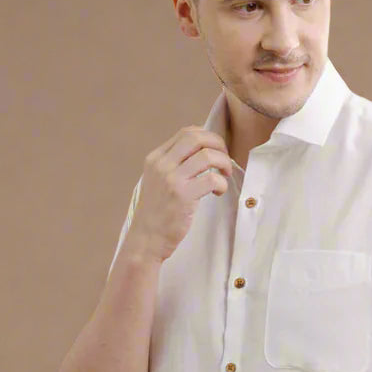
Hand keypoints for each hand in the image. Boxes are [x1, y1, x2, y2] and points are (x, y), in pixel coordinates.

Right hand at [127, 127, 233, 262]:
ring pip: (207, 156)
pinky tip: (218, 193)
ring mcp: (171, 179)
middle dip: (218, 145)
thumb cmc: (157, 213)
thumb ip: (174, 165)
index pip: (186, 132)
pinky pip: (212, 179)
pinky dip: (221, 184)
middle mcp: (162, 164)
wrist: (146, 239)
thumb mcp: (158, 181)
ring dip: (224, 163)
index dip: (207, 137)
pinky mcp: (183, 196)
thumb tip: (202, 151)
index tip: (216, 151)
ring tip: (224, 177)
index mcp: (156, 158)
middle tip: (225, 161)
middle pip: (197, 137)